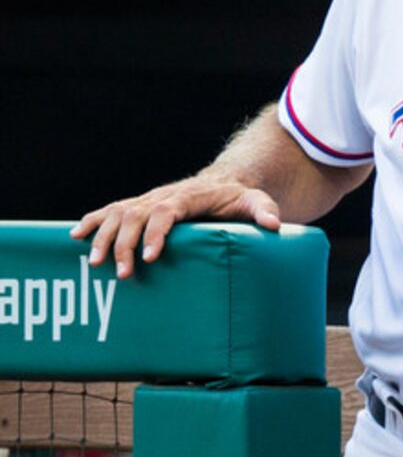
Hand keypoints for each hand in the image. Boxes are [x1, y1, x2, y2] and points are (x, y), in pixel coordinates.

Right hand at [73, 176, 281, 277]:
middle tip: (124, 273)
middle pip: (134, 215)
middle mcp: (161, 196)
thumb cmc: (240, 197)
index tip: (152, 256)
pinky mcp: (140, 207)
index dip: (156, 233)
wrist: (224, 183)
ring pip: (117, 214)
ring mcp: (148, 201)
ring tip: (95, 263)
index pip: (165, 212)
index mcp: (186, 197)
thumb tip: (273, 225)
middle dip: (125, 244)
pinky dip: (92, 222)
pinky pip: (110, 212)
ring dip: (103, 237)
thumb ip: (264, 210)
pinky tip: (75, 237)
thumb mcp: (257, 200)